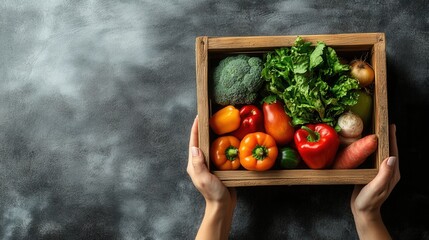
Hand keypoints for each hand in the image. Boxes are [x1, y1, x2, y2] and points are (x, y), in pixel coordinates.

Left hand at [187, 116, 235, 239]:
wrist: (222, 205)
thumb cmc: (213, 193)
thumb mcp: (204, 178)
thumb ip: (198, 164)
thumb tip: (195, 147)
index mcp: (194, 164)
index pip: (194, 142)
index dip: (196, 128)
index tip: (199, 116)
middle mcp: (199, 162)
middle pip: (200, 141)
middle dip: (203, 128)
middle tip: (210, 116)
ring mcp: (208, 164)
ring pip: (209, 145)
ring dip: (212, 134)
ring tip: (218, 124)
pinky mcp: (217, 167)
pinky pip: (218, 152)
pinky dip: (221, 143)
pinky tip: (228, 139)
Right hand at [351, 124, 399, 238]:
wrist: (363, 212)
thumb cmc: (369, 201)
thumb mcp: (377, 187)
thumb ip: (385, 174)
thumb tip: (392, 157)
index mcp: (392, 173)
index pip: (393, 152)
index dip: (393, 138)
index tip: (391, 126)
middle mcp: (388, 171)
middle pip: (389, 150)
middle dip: (387, 137)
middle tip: (383, 123)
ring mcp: (380, 172)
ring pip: (381, 153)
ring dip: (379, 142)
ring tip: (374, 130)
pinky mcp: (372, 173)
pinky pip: (373, 158)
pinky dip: (370, 149)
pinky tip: (364, 145)